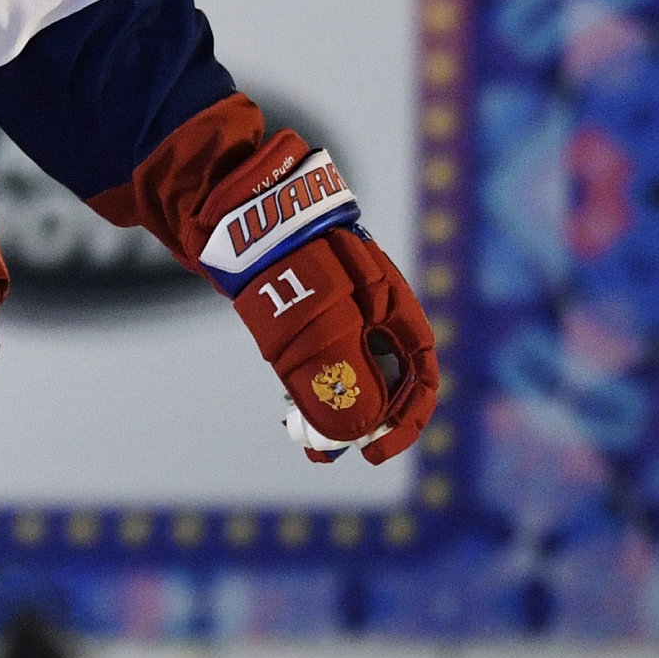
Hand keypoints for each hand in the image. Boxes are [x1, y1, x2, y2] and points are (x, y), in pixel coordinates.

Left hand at [189, 138, 440, 463]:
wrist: (237, 205)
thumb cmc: (289, 255)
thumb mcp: (319, 321)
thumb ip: (338, 376)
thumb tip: (352, 433)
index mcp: (394, 307)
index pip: (420, 375)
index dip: (406, 420)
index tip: (375, 452)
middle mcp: (373, 310)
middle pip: (385, 378)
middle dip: (363, 423)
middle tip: (327, 452)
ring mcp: (339, 308)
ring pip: (349, 370)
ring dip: (334, 409)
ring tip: (306, 441)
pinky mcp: (306, 308)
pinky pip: (320, 357)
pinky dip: (310, 388)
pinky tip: (289, 414)